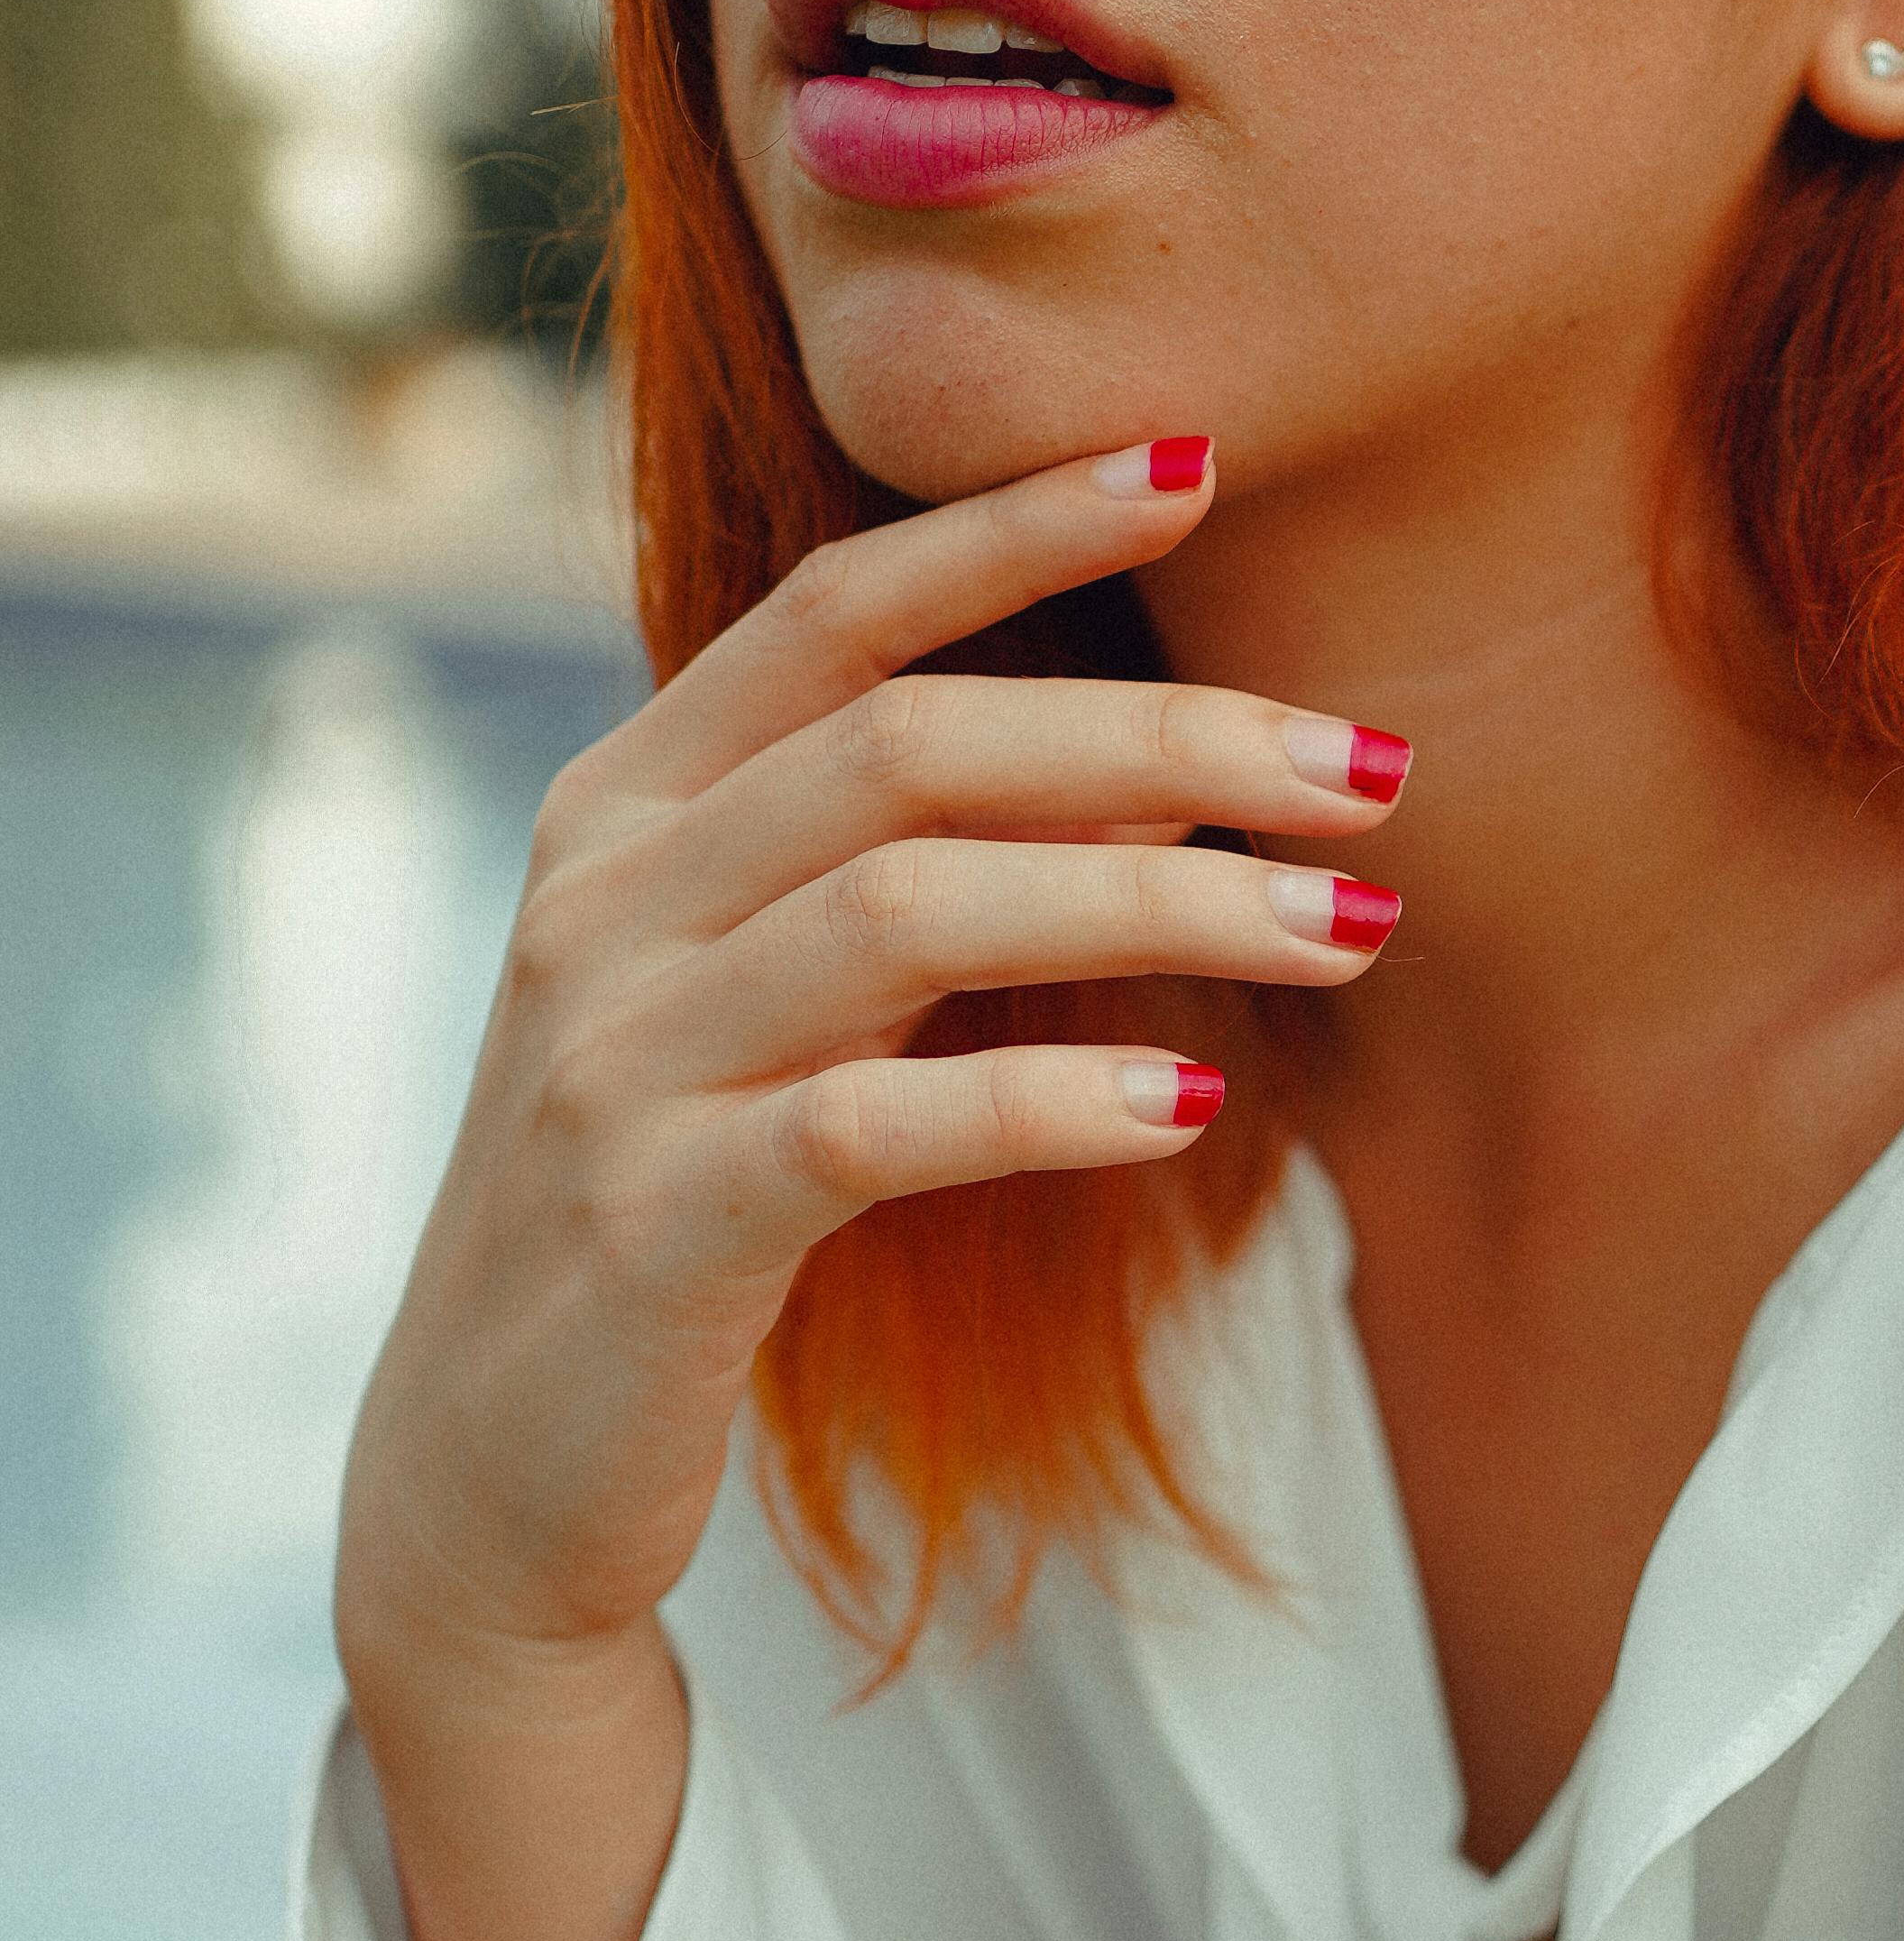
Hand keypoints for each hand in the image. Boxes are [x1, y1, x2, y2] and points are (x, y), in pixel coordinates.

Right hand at [333, 438, 1401, 1940]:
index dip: (1011, 525)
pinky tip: (1192, 1109)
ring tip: (1353, 923)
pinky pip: (869, 1125)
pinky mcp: (655, 1229)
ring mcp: (614, 1062)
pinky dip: (1043, 1102)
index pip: (832, 608)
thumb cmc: (680, 1200)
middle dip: (1167, 736)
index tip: (1199, 467)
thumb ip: (899, 865)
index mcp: (627, 810)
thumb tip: (1170, 766)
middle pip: (909, 744)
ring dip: (1159, 903)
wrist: (489, 1473)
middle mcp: (604, 904)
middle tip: (1376, 766)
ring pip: (907, 907)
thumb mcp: (761, 997)